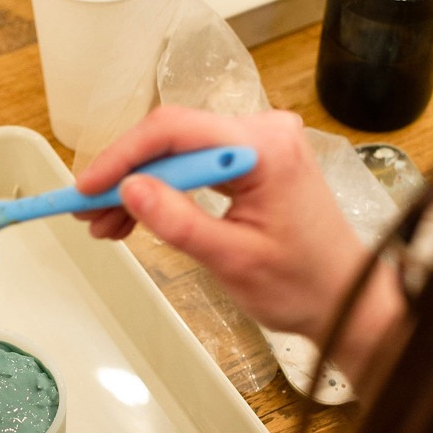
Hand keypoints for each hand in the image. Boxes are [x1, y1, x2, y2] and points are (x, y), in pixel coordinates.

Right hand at [76, 106, 403, 359]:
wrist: (346, 301)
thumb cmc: (304, 285)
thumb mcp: (233, 260)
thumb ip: (178, 221)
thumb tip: (129, 188)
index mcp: (265, 147)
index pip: (176, 131)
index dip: (122, 156)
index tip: (86, 187)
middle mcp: (263, 132)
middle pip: (172, 138)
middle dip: (124, 175)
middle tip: (86, 211)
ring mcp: (258, 144)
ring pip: (177, 153)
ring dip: (138, 187)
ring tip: (104, 225)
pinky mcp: (252, 162)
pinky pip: (194, 166)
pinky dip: (162, 192)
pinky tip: (133, 218)